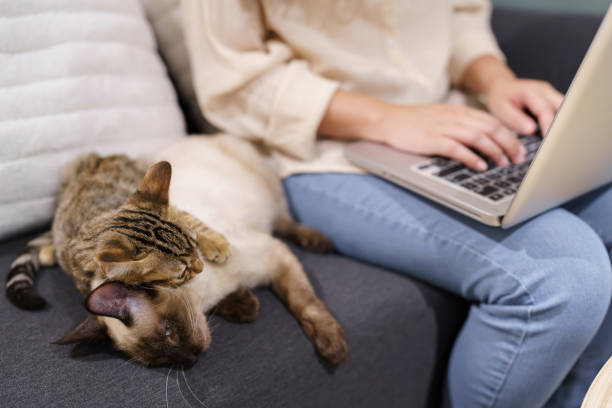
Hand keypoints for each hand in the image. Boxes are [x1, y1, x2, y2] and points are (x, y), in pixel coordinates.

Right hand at [372, 103, 525, 170]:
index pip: (492, 121)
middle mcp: (454, 117)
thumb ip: (460, 125)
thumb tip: (481, 139)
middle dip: (509, 144)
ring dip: (494, 151)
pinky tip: (480, 166)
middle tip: (518, 159)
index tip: (519, 149)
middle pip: (490, 128)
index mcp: (458, 111)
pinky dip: (471, 157)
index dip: (510, 135)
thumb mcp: (440, 118)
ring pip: (478, 137)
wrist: (386, 120)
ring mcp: (443, 128)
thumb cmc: (412, 123)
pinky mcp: (432, 139)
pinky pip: (457, 148)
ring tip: (503, 163)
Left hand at [484, 79, 563, 136]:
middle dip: (562, 125)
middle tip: (559, 142)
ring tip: (560, 140)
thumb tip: (531, 130)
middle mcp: (545, 91)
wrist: (501, 87)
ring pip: (566, 110)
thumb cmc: (500, 98)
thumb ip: (515, 120)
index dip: (548, 125)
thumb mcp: (501, 110)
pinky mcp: (553, 100)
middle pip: (562, 108)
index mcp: (531, 92)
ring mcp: (551, 94)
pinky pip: (561, 111)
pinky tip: (557, 135)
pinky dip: (561, 122)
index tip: (549, 139)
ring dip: (564, 124)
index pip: (544, 110)